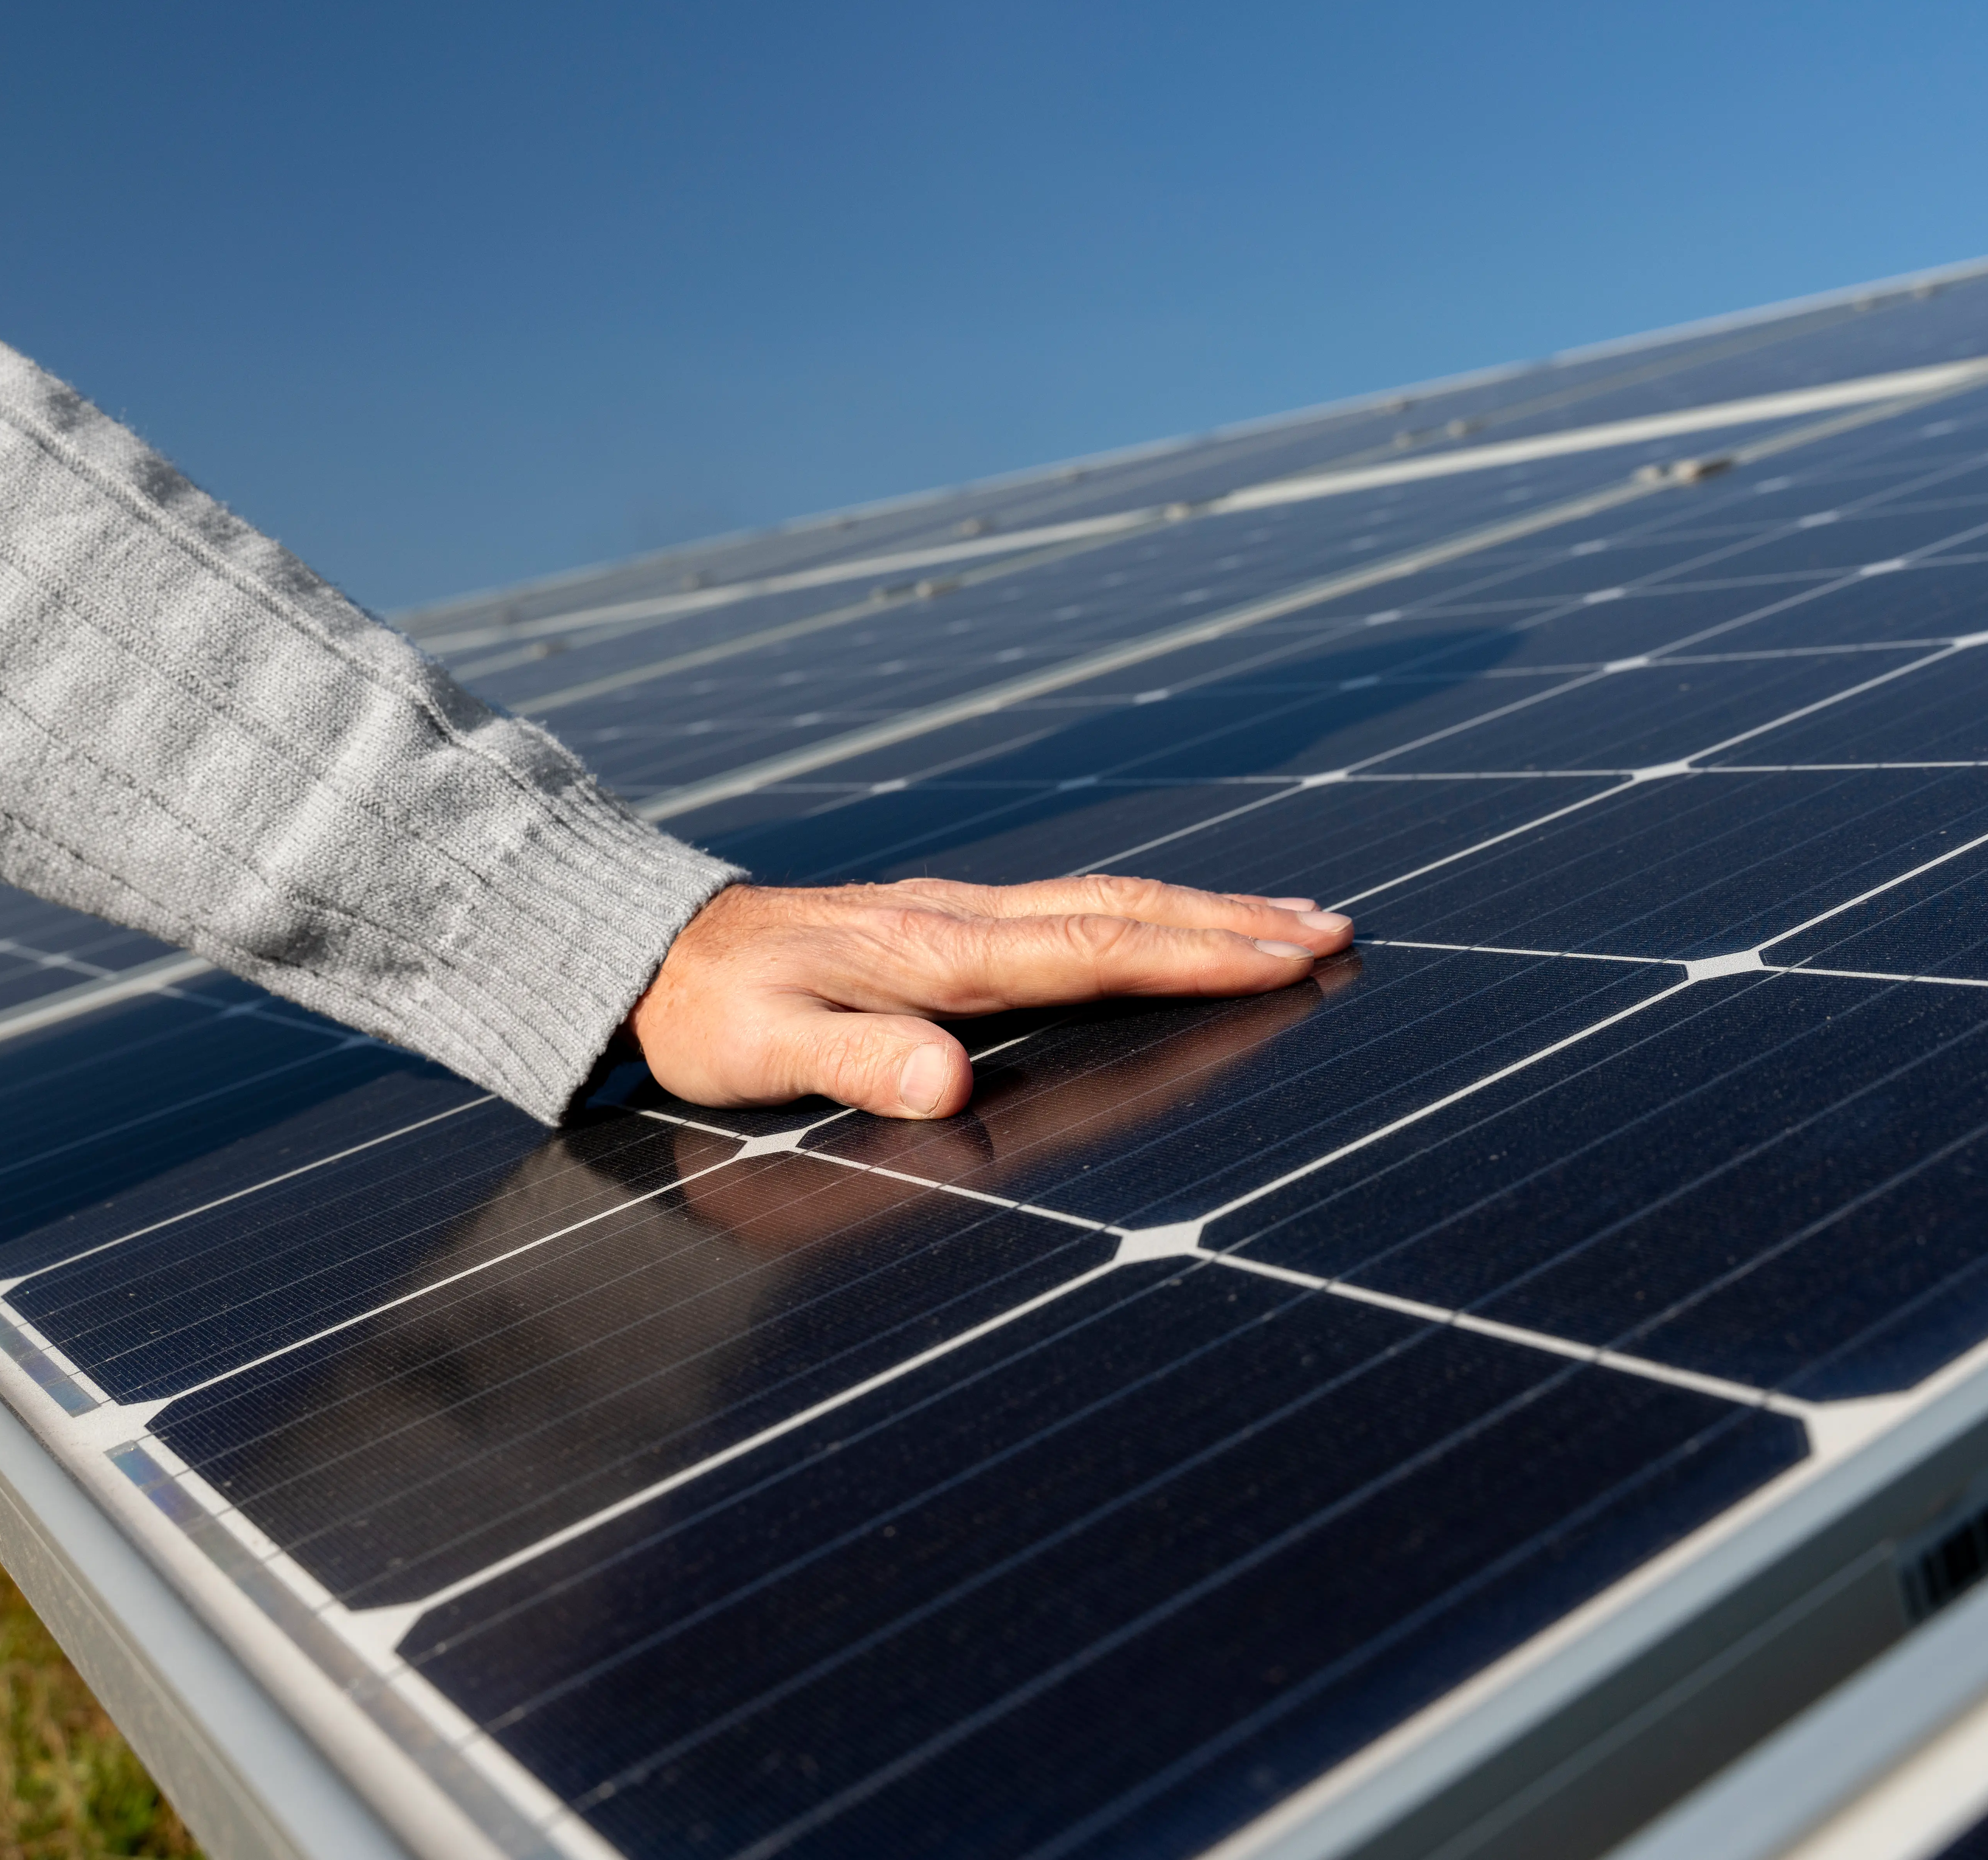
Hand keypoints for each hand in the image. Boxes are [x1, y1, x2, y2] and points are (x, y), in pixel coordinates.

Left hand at [626, 876, 1353, 1119]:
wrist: (651, 950)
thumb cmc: (704, 1010)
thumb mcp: (756, 1049)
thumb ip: (851, 1062)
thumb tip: (946, 1085)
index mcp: (934, 953)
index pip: (1091, 952)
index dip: (1192, 955)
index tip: (1284, 956)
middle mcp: (961, 922)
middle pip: (1123, 914)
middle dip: (1233, 923)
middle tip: (1336, 929)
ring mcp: (959, 915)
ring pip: (1107, 903)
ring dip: (1205, 909)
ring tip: (1295, 918)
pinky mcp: (949, 924)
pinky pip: (1073, 909)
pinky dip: (1145, 912)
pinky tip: (1177, 922)